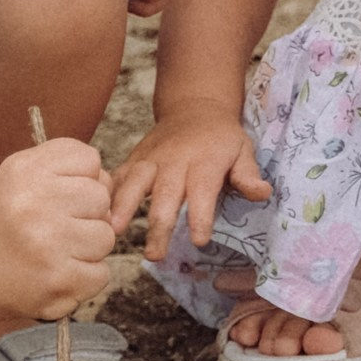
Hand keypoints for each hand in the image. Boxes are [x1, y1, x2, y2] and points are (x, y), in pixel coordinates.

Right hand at [0, 139, 116, 321]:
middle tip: (56, 226)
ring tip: (57, 250)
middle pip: (101, 198)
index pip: (89, 160)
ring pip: (106, 237)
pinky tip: (59, 273)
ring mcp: (46, 245)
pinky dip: (86, 277)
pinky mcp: (57, 281)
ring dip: (89, 247)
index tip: (58, 194)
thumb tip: (110, 183)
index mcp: (25, 171)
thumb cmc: (8, 217)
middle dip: (87, 213)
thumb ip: (68, 163)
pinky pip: (102, 273)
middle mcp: (33, 205)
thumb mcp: (24, 172)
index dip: (81, 178)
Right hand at [109, 108, 270, 259]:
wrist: (194, 106)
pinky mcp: (135, 159)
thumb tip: (262, 193)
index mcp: (205, 161)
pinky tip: (98, 215)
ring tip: (114, 231)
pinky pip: (118, 175)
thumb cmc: (222, 138)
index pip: (203, 190)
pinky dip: (107, 193)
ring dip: (123, 207)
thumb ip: (248, 174)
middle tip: (155, 255)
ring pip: (134, 182)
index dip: (201, 216)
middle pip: (165, 194)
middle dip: (159, 225)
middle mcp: (175, 160)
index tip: (200, 241)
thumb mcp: (243, 150)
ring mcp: (151, 158)